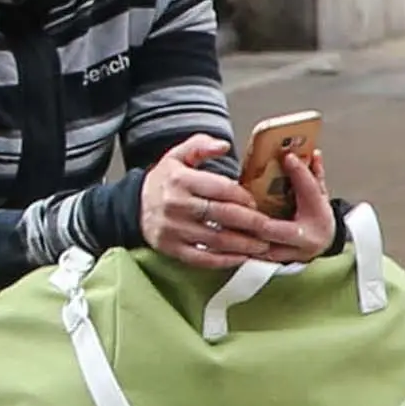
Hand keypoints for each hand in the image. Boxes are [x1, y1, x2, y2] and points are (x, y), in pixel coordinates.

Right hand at [141, 137, 334, 270]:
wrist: (132, 206)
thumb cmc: (163, 182)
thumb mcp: (176, 155)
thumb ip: (200, 145)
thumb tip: (224, 145)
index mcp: (180, 180)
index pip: (221, 189)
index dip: (244, 197)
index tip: (257, 203)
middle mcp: (176, 205)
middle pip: (224, 215)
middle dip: (253, 223)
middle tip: (272, 228)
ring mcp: (174, 229)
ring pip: (217, 239)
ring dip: (244, 244)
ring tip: (263, 245)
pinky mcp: (171, 248)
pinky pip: (202, 257)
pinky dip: (224, 260)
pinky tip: (241, 258)